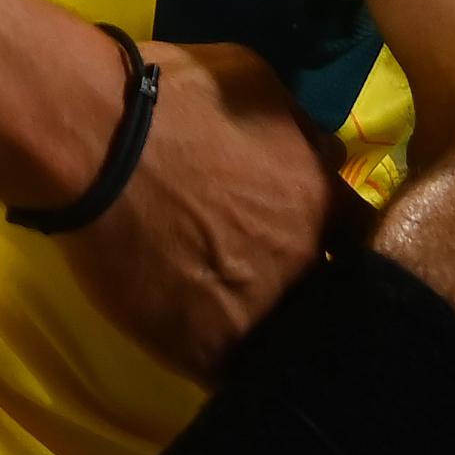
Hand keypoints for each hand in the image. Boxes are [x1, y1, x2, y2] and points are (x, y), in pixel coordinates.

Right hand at [56, 40, 336, 378]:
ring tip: (234, 314)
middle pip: (324, 291)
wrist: (95, 141)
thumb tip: (318, 150)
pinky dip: (224, 360)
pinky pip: (231, 372)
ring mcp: (257, 314)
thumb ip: (297, 126)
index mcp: (321, 200)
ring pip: (281, 339)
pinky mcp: (205, 350)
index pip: (359, 236)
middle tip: (268, 273)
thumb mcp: (257, 83)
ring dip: (267, 327)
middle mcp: (303, 264)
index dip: (337, 237)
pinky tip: (206, 345)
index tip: (318, 237)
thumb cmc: (172, 97)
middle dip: (305, 283)